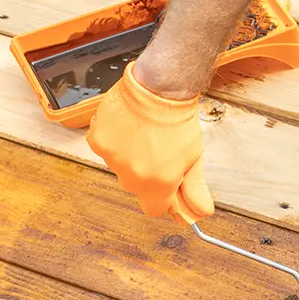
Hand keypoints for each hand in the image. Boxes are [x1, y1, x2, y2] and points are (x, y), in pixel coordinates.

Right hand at [86, 61, 213, 223]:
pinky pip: (105, 150)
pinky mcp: (98, 141)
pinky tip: (128, 127)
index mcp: (158, 184)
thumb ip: (194, 189)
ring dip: (130, 156)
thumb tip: (200, 213)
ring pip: (120, 168)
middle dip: (148, 173)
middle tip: (158, 149)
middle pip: (137, 187)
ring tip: (144, 134)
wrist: (159, 86)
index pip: (154, 209)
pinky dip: (115, 141)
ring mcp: (113, 159)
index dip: (162, 197)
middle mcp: (132, 176)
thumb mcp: (194, 157)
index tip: (166, 182)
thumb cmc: (179, 120)